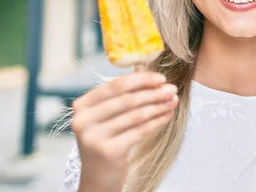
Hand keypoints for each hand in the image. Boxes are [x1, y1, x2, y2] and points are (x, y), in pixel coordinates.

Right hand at [71, 71, 177, 191]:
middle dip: (153, 92)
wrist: (98, 178)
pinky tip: (168, 115)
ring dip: (159, 105)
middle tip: (172, 88)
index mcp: (81, 106)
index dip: (140, 80)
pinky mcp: (109, 151)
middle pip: (127, 100)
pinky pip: (140, 131)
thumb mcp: (104, 118)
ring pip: (136, 115)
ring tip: (174, 100)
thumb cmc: (106, 141)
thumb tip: (153, 78)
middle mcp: (83, 120)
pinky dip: (157, 121)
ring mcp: (94, 137)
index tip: (160, 78)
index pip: (115, 86)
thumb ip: (120, 98)